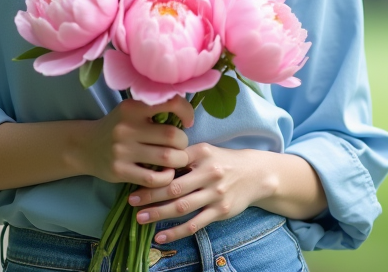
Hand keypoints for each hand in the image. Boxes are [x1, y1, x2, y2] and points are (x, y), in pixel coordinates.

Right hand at [80, 96, 194, 187]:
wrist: (85, 146)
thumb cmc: (117, 127)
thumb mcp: (131, 111)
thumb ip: (154, 110)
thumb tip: (187, 115)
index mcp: (132, 107)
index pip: (169, 103)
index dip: (186, 111)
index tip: (187, 122)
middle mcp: (126, 127)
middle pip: (172, 136)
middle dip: (184, 143)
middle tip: (180, 146)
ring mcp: (122, 150)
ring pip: (167, 158)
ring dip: (179, 161)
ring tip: (176, 160)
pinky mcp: (120, 171)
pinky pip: (155, 178)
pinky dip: (167, 177)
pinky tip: (166, 173)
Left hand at [127, 144, 275, 242]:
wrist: (255, 174)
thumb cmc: (223, 161)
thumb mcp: (205, 151)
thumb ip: (183, 156)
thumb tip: (152, 163)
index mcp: (202, 154)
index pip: (172, 163)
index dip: (153, 172)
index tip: (134, 178)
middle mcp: (209, 174)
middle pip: (174, 187)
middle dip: (151, 195)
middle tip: (132, 201)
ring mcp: (215, 194)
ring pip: (182, 207)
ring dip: (159, 214)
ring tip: (140, 218)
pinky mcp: (220, 211)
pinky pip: (195, 224)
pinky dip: (176, 232)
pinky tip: (160, 236)